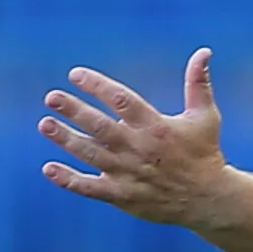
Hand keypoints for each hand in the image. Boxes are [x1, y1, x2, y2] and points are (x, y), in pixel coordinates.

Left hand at [39, 49, 233, 228]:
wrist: (208, 200)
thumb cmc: (204, 153)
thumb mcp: (205, 116)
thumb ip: (198, 83)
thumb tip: (204, 52)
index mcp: (155, 126)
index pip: (121, 100)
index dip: (97, 85)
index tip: (75, 74)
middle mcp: (138, 148)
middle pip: (99, 126)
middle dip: (74, 110)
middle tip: (51, 97)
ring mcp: (128, 173)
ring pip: (90, 154)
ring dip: (66, 139)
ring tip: (45, 124)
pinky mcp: (122, 196)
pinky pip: (90, 188)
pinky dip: (69, 180)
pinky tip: (49, 168)